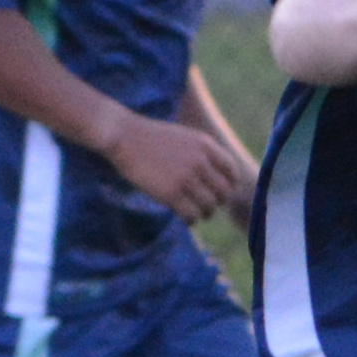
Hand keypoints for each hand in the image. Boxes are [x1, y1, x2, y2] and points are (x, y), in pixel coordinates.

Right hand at [106, 102, 259, 218]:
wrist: (124, 136)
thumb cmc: (151, 138)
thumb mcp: (184, 137)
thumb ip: (201, 154)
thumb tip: (215, 179)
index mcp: (206, 145)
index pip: (232, 172)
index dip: (229, 186)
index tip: (220, 193)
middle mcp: (200, 161)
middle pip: (224, 192)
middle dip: (217, 203)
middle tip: (207, 207)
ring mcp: (186, 178)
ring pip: (209, 207)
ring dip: (204, 214)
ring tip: (194, 213)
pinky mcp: (171, 193)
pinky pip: (191, 215)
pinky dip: (190, 221)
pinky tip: (184, 218)